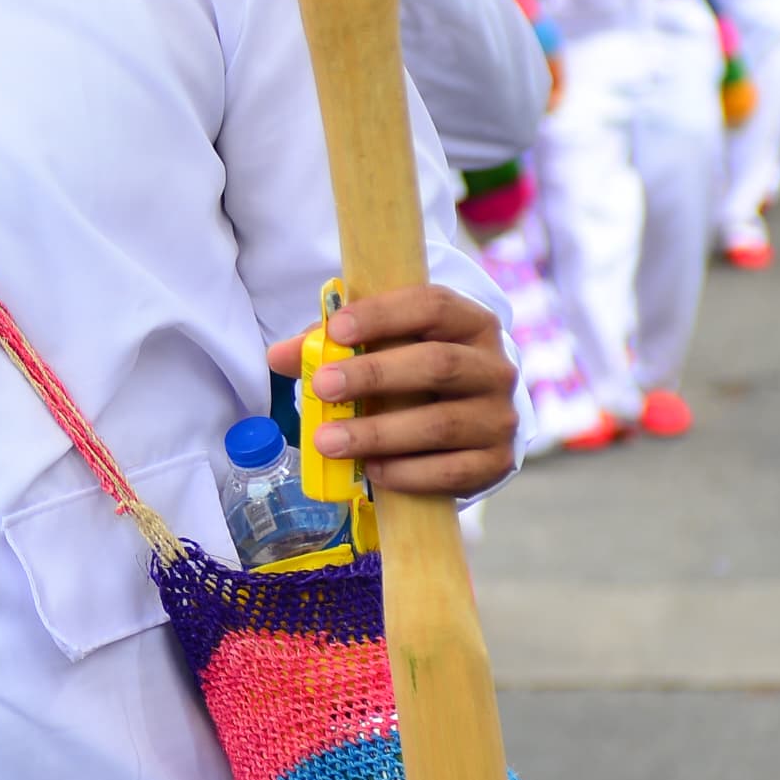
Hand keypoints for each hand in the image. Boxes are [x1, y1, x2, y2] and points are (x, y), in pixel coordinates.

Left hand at [265, 284, 517, 500]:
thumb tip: (279, 356)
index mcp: (470, 322)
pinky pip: (451, 472)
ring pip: (440, 424)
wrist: (475, 420)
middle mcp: (494, 367)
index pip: (432, 305)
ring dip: (378, 433)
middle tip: (322, 386)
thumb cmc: (418, 373)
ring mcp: (499, 417)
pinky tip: (371, 470)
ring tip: (328, 441)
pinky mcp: (497, 462)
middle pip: (437, 364)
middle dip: (374, 375)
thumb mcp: (385, 347)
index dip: (383, 314)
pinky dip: (407, 473)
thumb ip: (335, 346)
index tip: (336, 329)